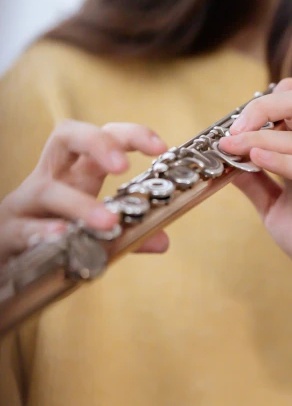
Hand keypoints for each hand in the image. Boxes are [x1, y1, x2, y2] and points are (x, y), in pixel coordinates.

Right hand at [0, 120, 170, 264]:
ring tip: (107, 222)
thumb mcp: (91, 233)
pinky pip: (22, 228)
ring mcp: (24, 205)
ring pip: (47, 189)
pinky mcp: (6, 234)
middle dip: (97, 142)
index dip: (130, 135)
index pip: (101, 136)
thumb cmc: (51, 242)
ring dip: (80, 204)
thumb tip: (162, 240)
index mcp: (74, 173)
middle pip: (65, 136)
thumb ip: (125, 237)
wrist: (10, 270)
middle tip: (123, 166)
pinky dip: (43, 231)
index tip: (161, 146)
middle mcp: (48, 180)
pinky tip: (63, 237)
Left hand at [219, 78, 291, 293]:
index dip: (260, 105)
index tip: (231, 130)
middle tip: (230, 132)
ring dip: (257, 135)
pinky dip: (279, 158)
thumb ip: (255, 184)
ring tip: (231, 146)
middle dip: (257, 108)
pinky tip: (256, 160)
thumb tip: (226, 163)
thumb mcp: (275, 208)